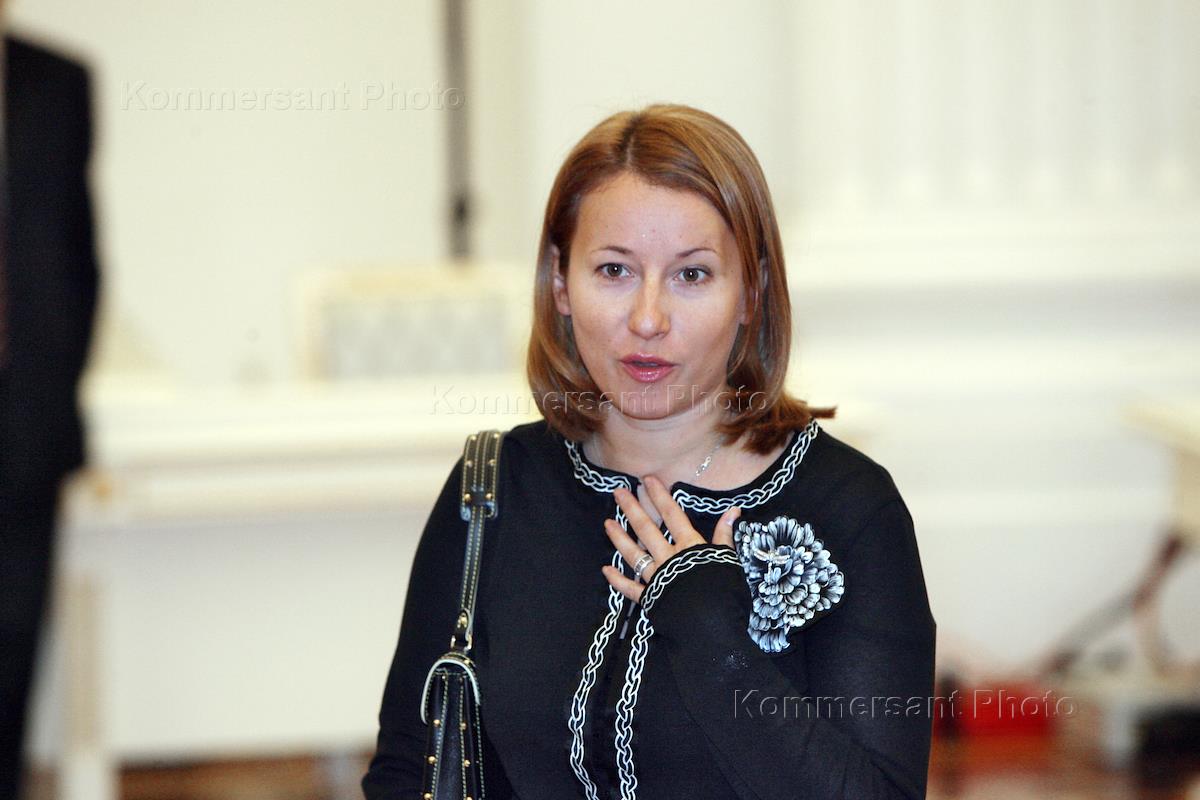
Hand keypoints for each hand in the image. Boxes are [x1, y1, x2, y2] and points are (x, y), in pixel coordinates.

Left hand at [601, 474, 741, 603]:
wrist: (713, 626)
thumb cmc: (725, 592)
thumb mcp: (728, 559)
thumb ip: (725, 534)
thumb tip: (734, 509)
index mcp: (689, 546)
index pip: (673, 515)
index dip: (660, 496)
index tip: (647, 479)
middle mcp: (669, 558)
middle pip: (647, 529)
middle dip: (632, 509)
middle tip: (617, 492)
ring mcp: (657, 578)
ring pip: (634, 555)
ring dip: (619, 539)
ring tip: (607, 523)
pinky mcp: (650, 599)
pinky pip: (631, 588)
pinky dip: (618, 580)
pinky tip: (606, 570)